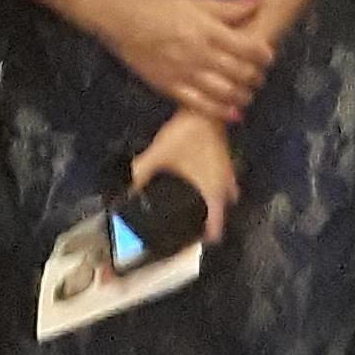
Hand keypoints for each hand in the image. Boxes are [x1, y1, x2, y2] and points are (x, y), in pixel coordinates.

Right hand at [86, 0, 271, 119]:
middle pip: (240, 72)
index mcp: (207, 30)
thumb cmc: (157, 4)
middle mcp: (199, 54)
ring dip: (242, 96)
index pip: (247, 48)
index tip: (268, 56)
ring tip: (248, 94)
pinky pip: (199, 105)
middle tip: (260, 76)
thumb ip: (227, 7)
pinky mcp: (169, 87)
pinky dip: (220, 112)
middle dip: (256, 77)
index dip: (263, 55)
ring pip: (224, 92)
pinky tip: (233, 114)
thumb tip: (257, 3)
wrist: (119, 19)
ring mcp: (184, 73)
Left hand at [130, 107, 237, 244]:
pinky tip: (202, 181)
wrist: (205, 108)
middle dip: (214, 219)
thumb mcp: (159, 155)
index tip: (199, 245)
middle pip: (225, 210)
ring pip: (228, 195)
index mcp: (212, 190)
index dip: (209, 237)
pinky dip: (218, 187)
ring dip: (218, 202)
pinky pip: (226, 181)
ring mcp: (229, 171)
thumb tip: (125, 192)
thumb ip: (141, 173)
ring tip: (201, 205)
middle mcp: (225, 184)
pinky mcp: (226, 159)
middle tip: (198, 224)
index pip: (217, 223)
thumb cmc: (185, 135)